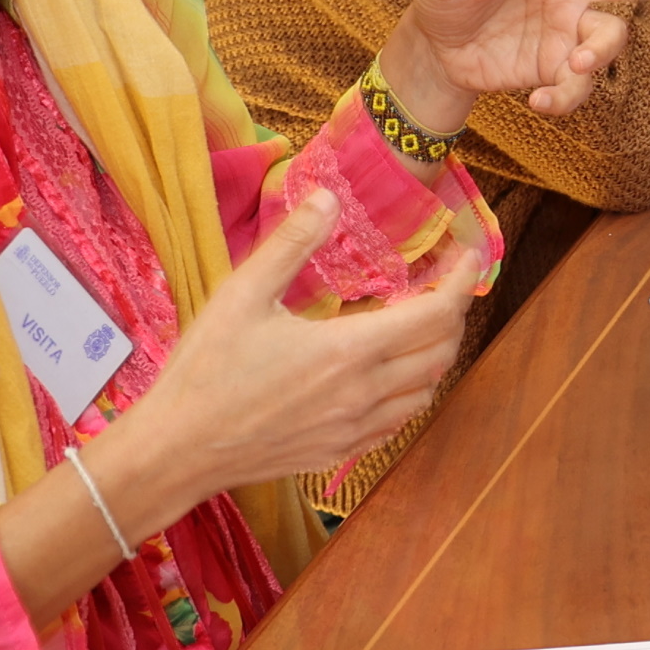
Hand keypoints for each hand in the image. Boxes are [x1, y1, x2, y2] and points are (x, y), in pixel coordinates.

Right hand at [90, 195, 474, 531]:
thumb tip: (329, 197)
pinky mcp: (339, 453)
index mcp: (348, 352)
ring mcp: (354, 429)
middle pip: (442, 352)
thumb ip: (292, 243)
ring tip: (420, 325)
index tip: (471, 253)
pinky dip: (410, 392)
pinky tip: (388, 375)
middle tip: (442, 284)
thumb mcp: (241, 294)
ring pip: (425, 391)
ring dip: (435, 355)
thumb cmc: (205, 371)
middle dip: (454, 313)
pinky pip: (397, 422)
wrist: (177, 451)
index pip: (436, 313)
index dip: (463, 279)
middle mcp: (363, 394)